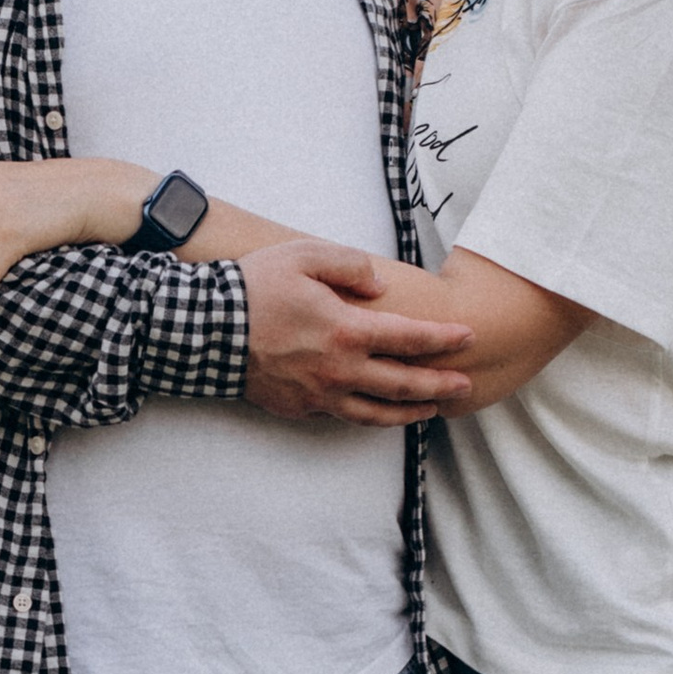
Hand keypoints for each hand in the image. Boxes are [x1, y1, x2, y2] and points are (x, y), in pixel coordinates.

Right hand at [240, 240, 472, 424]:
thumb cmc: (255, 288)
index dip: (444, 339)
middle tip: (466, 383)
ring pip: (378, 413)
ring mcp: (320, 394)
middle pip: (404, 384)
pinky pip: (344, 417)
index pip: (410, 338)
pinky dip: (372, 418)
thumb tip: (380, 286)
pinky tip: (382, 412)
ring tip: (433, 409)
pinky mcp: (300, 408)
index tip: (468, 336)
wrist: (204, 331)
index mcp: (347, 330)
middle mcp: (340, 370)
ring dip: (411, 412)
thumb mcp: (305, 255)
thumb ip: (350, 264)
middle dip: (440, 384)